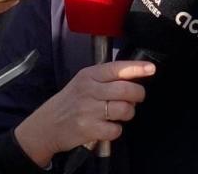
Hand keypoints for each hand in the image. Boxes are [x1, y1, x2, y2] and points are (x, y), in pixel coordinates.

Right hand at [14, 61, 154, 166]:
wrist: (46, 125)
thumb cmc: (70, 102)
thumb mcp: (83, 82)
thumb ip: (106, 78)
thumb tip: (135, 78)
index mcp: (89, 75)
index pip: (117, 68)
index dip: (137, 68)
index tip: (151, 68)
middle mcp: (89, 90)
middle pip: (127, 90)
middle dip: (138, 95)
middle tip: (134, 99)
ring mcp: (88, 110)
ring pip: (125, 110)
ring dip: (128, 114)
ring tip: (118, 114)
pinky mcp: (89, 129)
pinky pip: (116, 129)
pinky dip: (116, 130)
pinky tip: (106, 126)